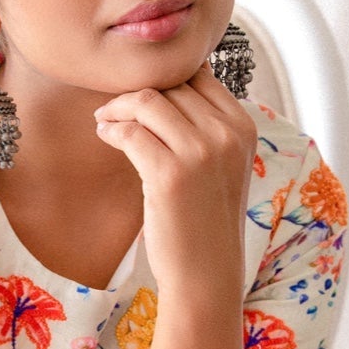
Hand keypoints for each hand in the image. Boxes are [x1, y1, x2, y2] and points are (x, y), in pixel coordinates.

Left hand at [93, 62, 256, 299]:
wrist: (207, 274)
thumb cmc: (207, 220)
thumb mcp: (223, 165)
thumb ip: (207, 127)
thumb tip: (167, 88)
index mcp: (244, 128)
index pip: (199, 75)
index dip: (164, 77)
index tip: (141, 93)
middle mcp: (227, 135)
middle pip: (171, 85)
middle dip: (136, 91)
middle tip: (113, 107)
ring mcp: (200, 153)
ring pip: (147, 101)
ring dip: (118, 106)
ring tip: (104, 120)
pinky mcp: (170, 175)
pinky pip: (130, 132)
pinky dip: (111, 129)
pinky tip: (104, 135)